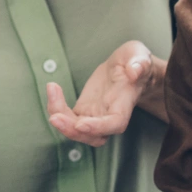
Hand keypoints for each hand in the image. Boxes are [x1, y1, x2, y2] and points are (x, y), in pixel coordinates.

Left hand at [45, 41, 165, 145]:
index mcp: (124, 105)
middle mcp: (109, 116)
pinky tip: (52, 88)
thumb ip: (139, 62)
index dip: (98, 127)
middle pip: (92, 136)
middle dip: (71, 131)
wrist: (127, 68)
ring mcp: (95, 116)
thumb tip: (134, 70)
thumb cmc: (135, 62)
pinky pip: (67, 118)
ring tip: (52, 91)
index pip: (114, 124)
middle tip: (54, 117)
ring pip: (76, 131)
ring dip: (60, 120)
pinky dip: (56, 108)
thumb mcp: (139, 55)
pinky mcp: (83, 111)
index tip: (80, 124)